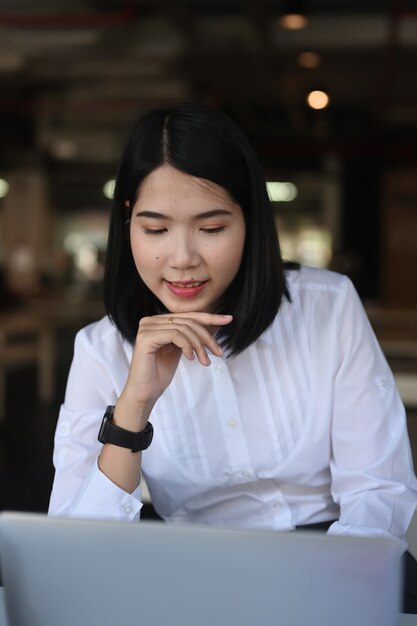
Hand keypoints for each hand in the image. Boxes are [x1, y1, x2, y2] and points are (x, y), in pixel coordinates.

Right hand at [116, 312, 232, 426]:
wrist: (145, 393)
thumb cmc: (160, 373)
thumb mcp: (181, 350)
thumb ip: (190, 336)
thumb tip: (213, 325)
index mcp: (158, 321)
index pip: (188, 315)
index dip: (209, 317)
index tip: (227, 320)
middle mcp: (150, 321)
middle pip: (188, 321)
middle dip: (207, 337)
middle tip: (218, 353)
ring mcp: (147, 328)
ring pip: (184, 328)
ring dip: (199, 345)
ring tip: (204, 361)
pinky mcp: (146, 337)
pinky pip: (175, 335)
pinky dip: (187, 346)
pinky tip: (190, 358)